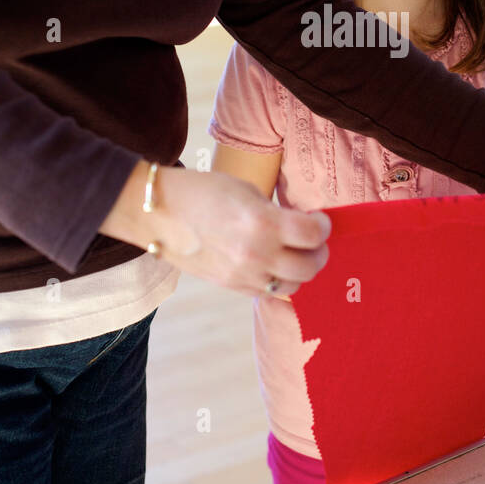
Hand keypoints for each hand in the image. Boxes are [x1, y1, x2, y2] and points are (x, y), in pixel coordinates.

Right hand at [100, 163, 330, 298]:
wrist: (160, 213)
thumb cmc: (203, 192)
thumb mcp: (247, 192)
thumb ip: (277, 214)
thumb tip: (300, 228)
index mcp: (263, 223)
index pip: (313, 235)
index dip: (324, 227)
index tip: (320, 221)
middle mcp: (256, 254)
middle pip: (309, 267)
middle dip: (318, 252)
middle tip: (314, 241)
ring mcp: (243, 275)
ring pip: (292, 286)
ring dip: (300, 270)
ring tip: (295, 254)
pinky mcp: (231, 286)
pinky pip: (268, 291)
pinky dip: (277, 279)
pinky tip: (272, 264)